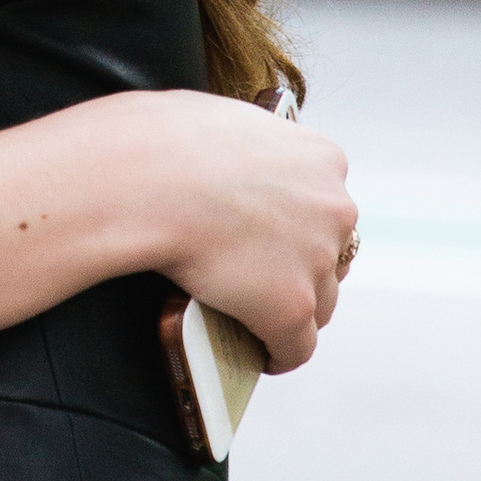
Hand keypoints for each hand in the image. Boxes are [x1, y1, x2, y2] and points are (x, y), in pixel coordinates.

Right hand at [71, 86, 357, 372]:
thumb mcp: (222, 124)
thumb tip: (229, 169)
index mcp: (321, 158)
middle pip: (332, 254)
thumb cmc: (164, 143)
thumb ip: (246, 150)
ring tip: (261, 322)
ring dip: (292, 311)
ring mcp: (316, 259)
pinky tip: (261, 356)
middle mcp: (333, 207)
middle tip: (268, 280)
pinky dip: (279, 354)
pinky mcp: (292, 306)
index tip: (280, 238)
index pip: (326, 203)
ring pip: (319, 302)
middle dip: (304, 268)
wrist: (146, 177)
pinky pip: (296, 346)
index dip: (302, 226)